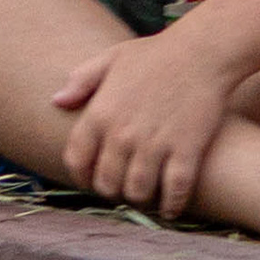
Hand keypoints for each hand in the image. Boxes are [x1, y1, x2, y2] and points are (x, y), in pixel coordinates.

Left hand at [52, 28, 244, 217]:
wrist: (203, 52)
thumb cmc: (156, 53)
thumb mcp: (111, 58)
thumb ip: (81, 81)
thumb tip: (56, 101)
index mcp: (100, 114)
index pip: (77, 161)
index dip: (82, 176)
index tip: (92, 179)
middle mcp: (123, 135)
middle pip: (107, 184)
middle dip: (113, 190)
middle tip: (122, 188)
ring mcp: (155, 145)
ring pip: (138, 192)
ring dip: (141, 198)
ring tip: (146, 195)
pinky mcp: (186, 152)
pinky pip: (175, 192)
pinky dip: (172, 205)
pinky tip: (171, 207)